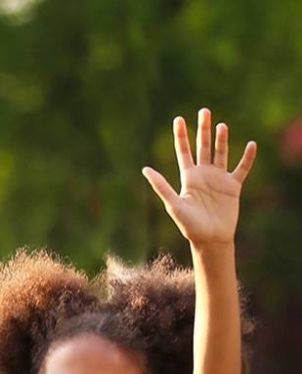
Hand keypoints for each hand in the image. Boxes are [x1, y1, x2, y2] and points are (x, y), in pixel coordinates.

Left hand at [144, 109, 256, 246]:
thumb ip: (161, 186)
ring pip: (221, 153)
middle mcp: (203, 175)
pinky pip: (242, 168)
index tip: (178, 118)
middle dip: (203, 129)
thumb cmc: (189, 225)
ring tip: (222, 125)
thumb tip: (145, 169)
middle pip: (203, 147)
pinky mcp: (233, 186)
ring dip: (222, 140)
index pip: (183, 151)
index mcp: (188, 177)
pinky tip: (251, 145)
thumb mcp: (174, 204)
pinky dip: (247, 157)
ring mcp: (219, 179)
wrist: (210, 238)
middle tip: (204, 111)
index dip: (181, 135)